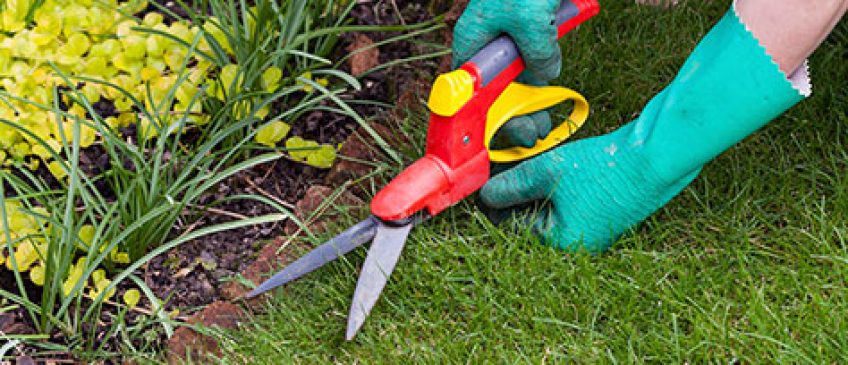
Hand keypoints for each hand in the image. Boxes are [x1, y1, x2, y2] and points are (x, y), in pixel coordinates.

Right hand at [452, 0, 562, 147]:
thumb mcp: (531, 18)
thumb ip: (537, 53)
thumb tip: (546, 77)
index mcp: (473, 41)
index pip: (470, 93)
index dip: (483, 120)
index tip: (501, 141)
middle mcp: (486, 45)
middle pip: (494, 92)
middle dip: (511, 116)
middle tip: (532, 135)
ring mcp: (508, 40)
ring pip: (515, 82)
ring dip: (528, 103)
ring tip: (542, 126)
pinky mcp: (530, 33)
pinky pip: (532, 64)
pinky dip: (541, 82)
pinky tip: (550, 99)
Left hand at [479, 122, 691, 252]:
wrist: (658, 157)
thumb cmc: (604, 168)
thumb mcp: (547, 172)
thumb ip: (512, 186)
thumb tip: (486, 197)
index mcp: (561, 242)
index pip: (511, 228)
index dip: (493, 204)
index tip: (482, 183)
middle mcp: (577, 244)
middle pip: (530, 222)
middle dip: (515, 197)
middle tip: (501, 171)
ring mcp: (593, 231)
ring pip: (550, 212)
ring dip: (535, 191)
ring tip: (527, 166)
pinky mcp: (605, 214)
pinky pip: (570, 206)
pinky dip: (558, 190)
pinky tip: (555, 168)